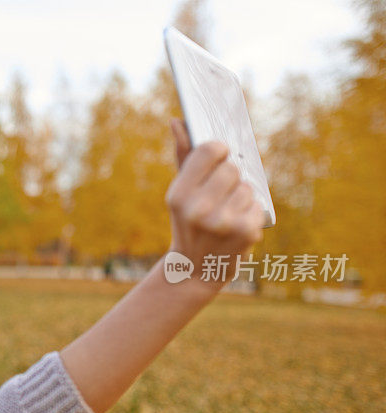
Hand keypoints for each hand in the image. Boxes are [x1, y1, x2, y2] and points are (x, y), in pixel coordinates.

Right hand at [165, 118, 264, 293]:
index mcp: (179, 195)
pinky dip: (250, 212)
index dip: (218, 151)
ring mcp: (223, 222)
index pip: (211, 149)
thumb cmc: (188, 221)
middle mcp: (199, 209)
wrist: (195, 268)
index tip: (218, 158)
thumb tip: (177, 121)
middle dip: (229, 178)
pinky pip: (258, 204)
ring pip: (247, 186)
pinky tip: (236, 225)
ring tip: (225, 213)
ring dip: (240, 196)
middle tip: (218, 195)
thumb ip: (183, 156)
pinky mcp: (246, 232)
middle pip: (232, 168)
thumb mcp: (180, 192)